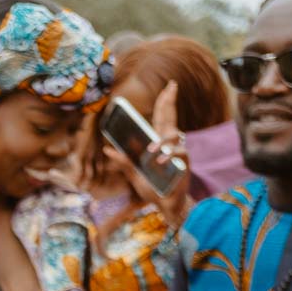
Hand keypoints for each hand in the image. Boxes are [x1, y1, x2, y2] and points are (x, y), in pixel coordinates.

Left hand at [101, 81, 192, 228]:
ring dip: (162, 141)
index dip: (165, 102)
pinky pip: (179, 153)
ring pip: (174, 135)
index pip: (163, 118)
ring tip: (150, 152)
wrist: (165, 205)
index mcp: (159, 143)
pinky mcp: (184, 163)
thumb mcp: (134, 174)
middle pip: (171, 117)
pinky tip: (160, 162)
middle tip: (172, 85)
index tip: (169, 86)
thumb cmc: (153, 189)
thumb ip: (123, 161)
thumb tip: (107, 150)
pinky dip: (168, 156)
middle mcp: (170, 144)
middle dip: (171, 101)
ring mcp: (178, 152)